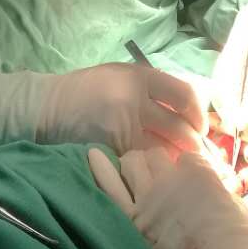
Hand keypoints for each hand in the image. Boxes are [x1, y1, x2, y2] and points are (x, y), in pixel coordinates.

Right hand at [38, 63, 209, 156]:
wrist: (47, 108)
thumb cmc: (87, 91)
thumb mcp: (120, 77)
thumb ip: (151, 90)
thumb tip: (186, 112)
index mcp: (138, 77)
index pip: (184, 94)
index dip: (198, 113)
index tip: (200, 125)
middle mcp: (134, 99)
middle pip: (179, 127)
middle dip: (192, 143)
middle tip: (195, 151)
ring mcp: (122, 126)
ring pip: (162, 149)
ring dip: (173, 159)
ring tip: (176, 163)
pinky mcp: (111, 149)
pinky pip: (140, 162)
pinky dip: (150, 168)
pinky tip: (153, 172)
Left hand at [88, 146, 247, 248]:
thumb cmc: (237, 245)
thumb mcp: (237, 208)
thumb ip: (219, 190)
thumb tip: (212, 186)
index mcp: (197, 173)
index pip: (186, 156)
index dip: (188, 167)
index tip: (190, 178)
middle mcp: (168, 180)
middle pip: (155, 156)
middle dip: (158, 161)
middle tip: (160, 174)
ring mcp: (146, 199)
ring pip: (131, 164)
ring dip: (134, 164)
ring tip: (134, 170)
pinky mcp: (130, 221)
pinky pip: (109, 188)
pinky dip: (101, 169)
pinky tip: (93, 156)